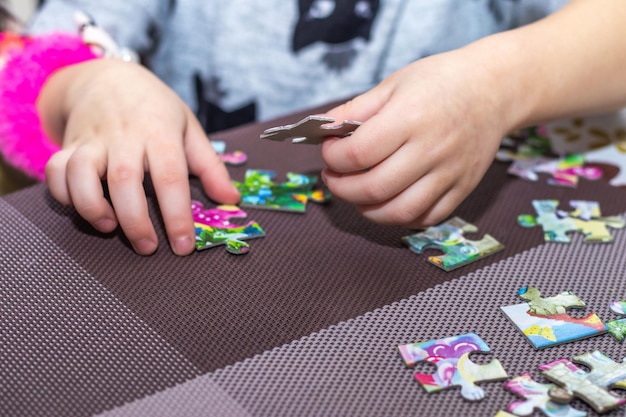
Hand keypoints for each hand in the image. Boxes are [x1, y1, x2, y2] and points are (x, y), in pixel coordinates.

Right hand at [38, 59, 239, 254]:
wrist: (108, 77)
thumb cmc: (156, 109)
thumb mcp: (189, 129)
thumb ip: (210, 166)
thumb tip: (231, 198)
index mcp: (160, 133)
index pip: (171, 177)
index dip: (176, 215)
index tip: (184, 246)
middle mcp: (125, 136)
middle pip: (125, 180)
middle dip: (135, 221)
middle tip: (148, 247)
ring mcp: (93, 139)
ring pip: (81, 173)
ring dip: (91, 206)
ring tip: (108, 227)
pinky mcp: (69, 144)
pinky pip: (56, 170)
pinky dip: (62, 193)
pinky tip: (82, 207)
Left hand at [320, 48, 512, 228]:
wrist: (494, 89)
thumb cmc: (440, 82)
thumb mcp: (393, 85)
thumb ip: (355, 110)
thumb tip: (324, 132)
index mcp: (410, 117)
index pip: (357, 153)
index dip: (332, 157)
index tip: (329, 151)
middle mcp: (432, 149)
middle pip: (374, 188)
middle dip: (341, 188)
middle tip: (333, 177)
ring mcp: (450, 173)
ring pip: (399, 212)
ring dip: (367, 210)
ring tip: (356, 195)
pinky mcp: (463, 188)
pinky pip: (426, 218)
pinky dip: (399, 218)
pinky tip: (387, 202)